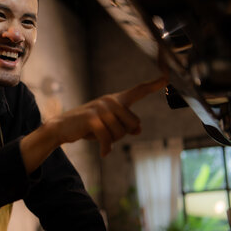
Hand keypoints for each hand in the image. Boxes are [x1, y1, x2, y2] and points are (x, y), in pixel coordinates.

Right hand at [20, 77, 166, 172]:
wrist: (62, 127)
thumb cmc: (87, 126)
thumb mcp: (108, 126)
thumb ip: (125, 125)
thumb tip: (138, 129)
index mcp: (116, 99)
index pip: (139, 90)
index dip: (154, 84)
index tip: (167, 77)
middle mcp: (110, 100)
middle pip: (134, 124)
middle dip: (123, 134)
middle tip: (106, 134)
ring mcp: (101, 108)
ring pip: (121, 133)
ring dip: (112, 141)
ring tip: (99, 137)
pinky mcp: (92, 119)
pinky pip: (108, 139)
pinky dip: (106, 148)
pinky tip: (103, 153)